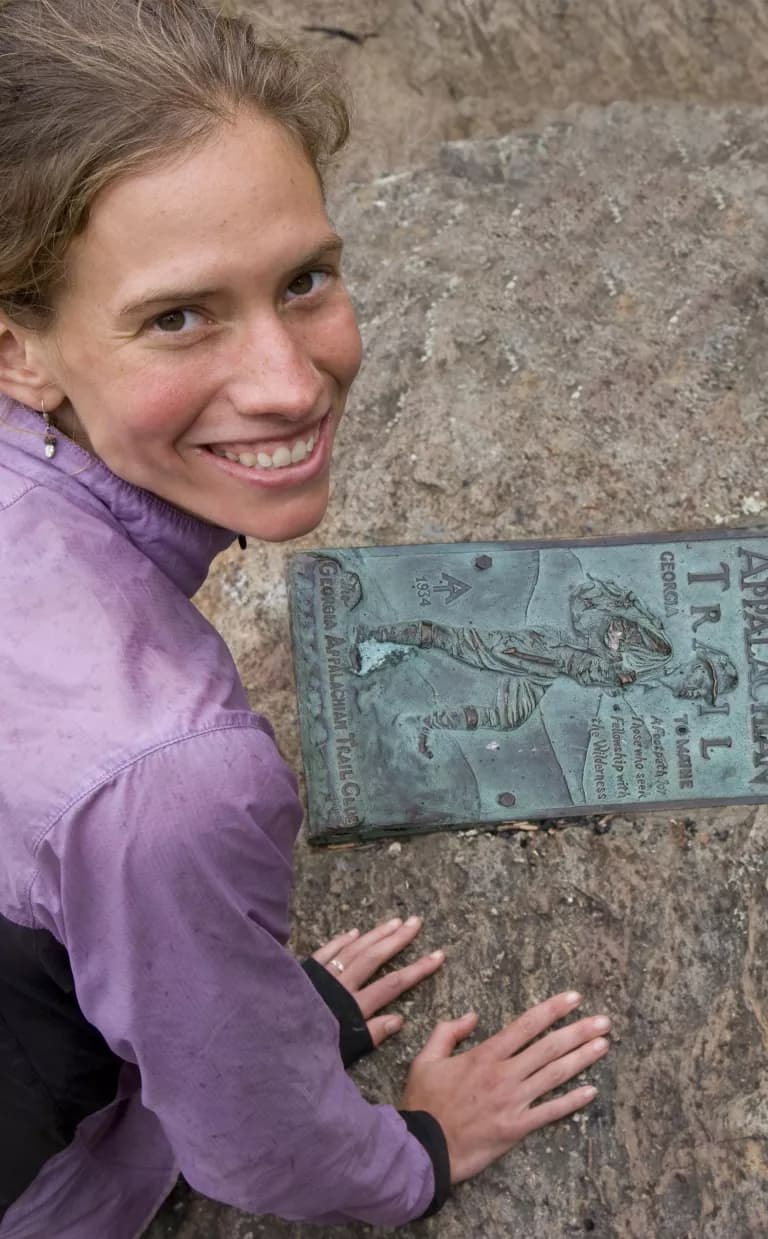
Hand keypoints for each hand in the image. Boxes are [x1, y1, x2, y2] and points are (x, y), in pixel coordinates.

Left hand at [312, 916, 443, 1047]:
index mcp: (353, 1008)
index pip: (393, 984)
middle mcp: (341, 986)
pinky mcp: (305, 972)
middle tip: (416, 922)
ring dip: (375, 934)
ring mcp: (322, 975)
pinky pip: (326, 951)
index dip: (418, 969)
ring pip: (354, 949)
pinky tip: (354, 931)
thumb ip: (370, 1035)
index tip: (438, 955)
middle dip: (398, 940)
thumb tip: (399, 1019)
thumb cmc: (306, 1050)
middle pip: (375, 958)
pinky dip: (341, 940)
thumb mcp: (343, 1052)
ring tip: (394, 921)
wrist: (270, 1039)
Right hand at [400, 991, 609, 1183]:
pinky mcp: (517, 1128)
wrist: (423, 1148)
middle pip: (549, 1047)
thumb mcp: (426, 1059)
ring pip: (555, 1075)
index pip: (526, 1025)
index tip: (574, 998)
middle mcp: (504, 1074)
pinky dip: (572, 1101)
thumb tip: (472, 1016)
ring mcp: (513, 1102)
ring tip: (604, 1045)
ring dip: (582, 1059)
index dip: (552, 1009)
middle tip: (604, 1021)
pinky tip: (591, 1091)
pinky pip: (550, 1111)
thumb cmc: (424, 1103)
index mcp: (484, 1055)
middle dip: (579, 1031)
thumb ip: (448, 1032)